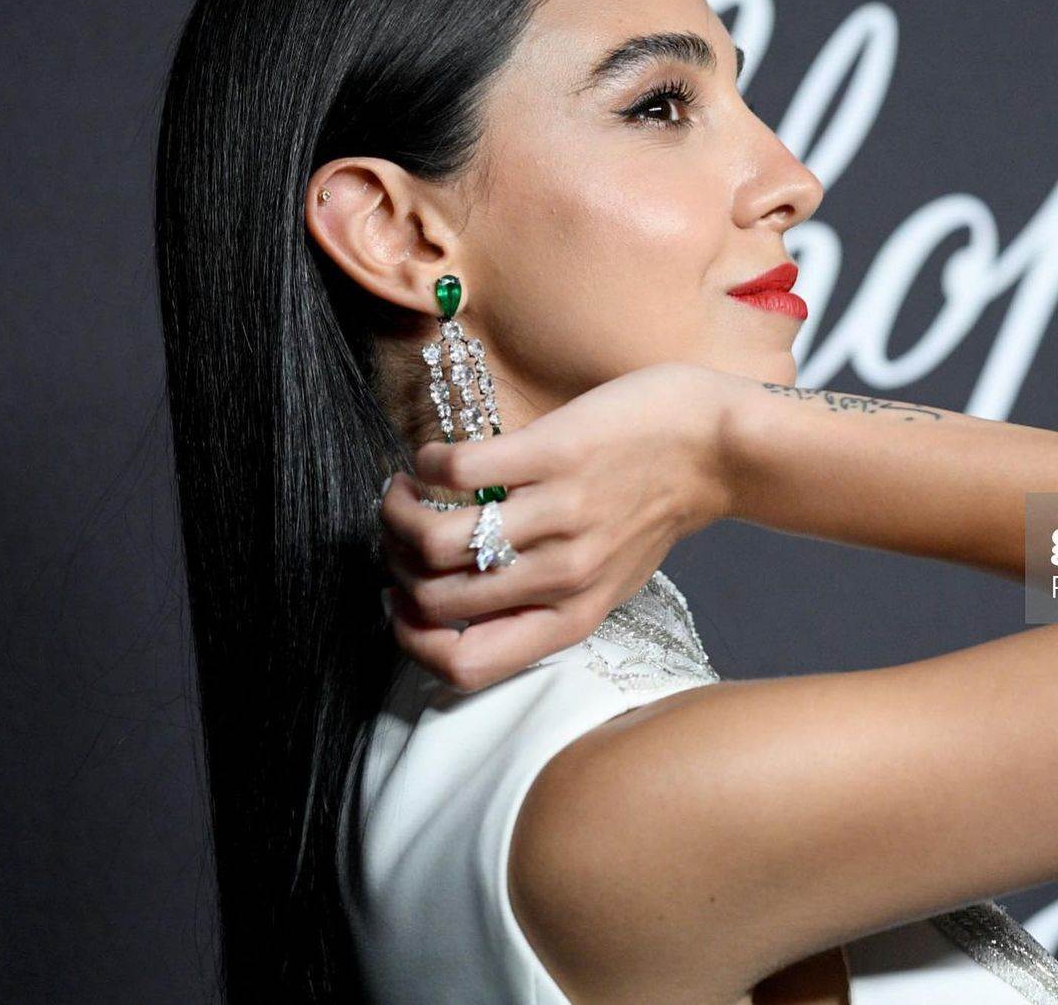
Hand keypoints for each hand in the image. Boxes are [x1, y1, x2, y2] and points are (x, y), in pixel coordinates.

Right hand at [379, 361, 754, 691]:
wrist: (719, 445)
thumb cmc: (656, 507)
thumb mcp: (609, 579)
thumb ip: (547, 600)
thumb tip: (462, 601)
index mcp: (571, 616)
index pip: (465, 666)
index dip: (411, 642)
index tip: (401, 600)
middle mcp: (563, 576)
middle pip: (435, 601)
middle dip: (394, 566)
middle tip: (400, 531)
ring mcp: (560, 515)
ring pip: (436, 539)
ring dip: (396, 515)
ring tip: (403, 492)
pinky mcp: (556, 453)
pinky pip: (459, 471)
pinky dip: (426, 466)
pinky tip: (434, 461)